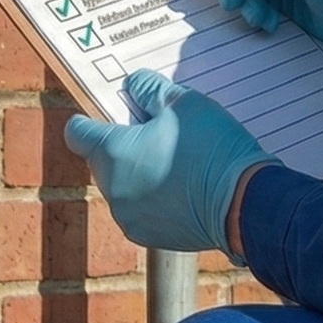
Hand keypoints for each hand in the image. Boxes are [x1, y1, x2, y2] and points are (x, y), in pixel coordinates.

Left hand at [65, 70, 272, 254]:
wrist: (245, 203)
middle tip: (159, 136)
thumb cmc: (212, 148)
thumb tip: (133, 86)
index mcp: (112, 152)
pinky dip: (154, 199)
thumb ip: (148, 88)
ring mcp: (128, 217)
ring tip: (177, 164)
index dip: (92, 121)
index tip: (115, 116)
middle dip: (124, 147)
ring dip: (139, 175)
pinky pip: (141, 210)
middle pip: (102, 160)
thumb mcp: (182, 101)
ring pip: (123, 187)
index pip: (77, 133)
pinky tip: (184, 188)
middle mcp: (112, 189)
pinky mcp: (148, 236)